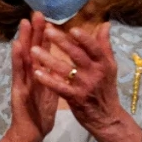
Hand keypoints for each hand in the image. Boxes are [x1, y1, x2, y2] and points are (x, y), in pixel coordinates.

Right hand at [0, 13, 57, 141]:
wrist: (29, 134)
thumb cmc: (39, 114)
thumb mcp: (50, 92)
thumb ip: (54, 77)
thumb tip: (62, 64)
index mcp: (37, 75)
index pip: (41, 52)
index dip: (43, 35)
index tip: (47, 18)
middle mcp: (28, 75)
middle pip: (31, 50)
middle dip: (34, 31)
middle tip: (36, 12)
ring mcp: (22, 82)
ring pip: (23, 57)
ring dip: (23, 39)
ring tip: (25, 23)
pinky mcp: (19, 91)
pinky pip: (19, 73)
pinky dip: (18, 58)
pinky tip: (18, 46)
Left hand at [32, 22, 141, 141]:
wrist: (107, 117)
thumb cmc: (105, 88)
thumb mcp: (109, 67)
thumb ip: (104, 45)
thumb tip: (105, 24)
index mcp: (103, 63)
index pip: (94, 48)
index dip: (84, 38)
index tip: (71, 28)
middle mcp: (95, 73)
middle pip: (77, 55)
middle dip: (61, 42)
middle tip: (46, 30)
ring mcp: (84, 86)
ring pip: (65, 70)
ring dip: (48, 59)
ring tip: (33, 50)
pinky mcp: (75, 98)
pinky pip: (59, 87)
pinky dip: (48, 80)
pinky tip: (36, 72)